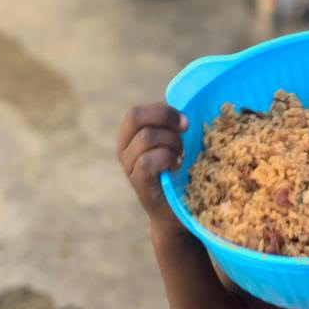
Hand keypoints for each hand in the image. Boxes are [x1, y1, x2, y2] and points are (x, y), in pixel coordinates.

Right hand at [117, 102, 186, 230]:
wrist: (177, 212)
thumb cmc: (180, 173)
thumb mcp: (175, 142)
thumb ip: (173, 123)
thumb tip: (185, 97)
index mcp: (130, 136)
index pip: (136, 112)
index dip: (162, 110)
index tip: (185, 121)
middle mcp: (123, 149)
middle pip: (135, 116)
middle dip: (165, 119)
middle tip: (185, 131)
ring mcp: (128, 167)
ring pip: (146, 137)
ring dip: (172, 143)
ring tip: (181, 156)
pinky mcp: (138, 183)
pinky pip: (147, 161)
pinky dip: (167, 159)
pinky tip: (177, 167)